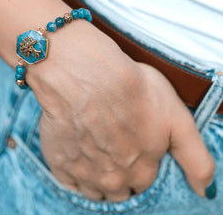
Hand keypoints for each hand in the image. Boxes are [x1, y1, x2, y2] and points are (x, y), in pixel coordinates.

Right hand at [27, 20, 214, 201]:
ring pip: (93, 190)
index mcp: (143, 169)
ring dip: (96, 177)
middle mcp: (114, 180)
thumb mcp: (175, 117)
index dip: (140, 165)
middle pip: (119, 190)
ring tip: (94, 148)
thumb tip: (204, 190)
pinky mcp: (58, 163)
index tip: (134, 147)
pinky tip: (76, 150)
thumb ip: (194, 158)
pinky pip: (68, 180)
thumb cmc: (130, 88)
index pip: (144, 183)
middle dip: (120, 175)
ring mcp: (84, 173)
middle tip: (113, 146)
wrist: (84, 73)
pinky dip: (73, 171)